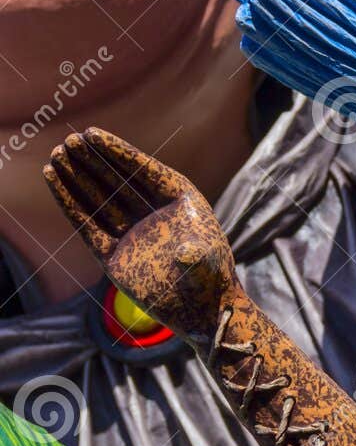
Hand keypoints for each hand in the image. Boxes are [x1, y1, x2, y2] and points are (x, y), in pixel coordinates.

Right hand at [45, 129, 235, 340]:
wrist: (202, 313)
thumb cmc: (212, 283)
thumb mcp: (207, 264)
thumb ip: (197, 255)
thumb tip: (188, 253)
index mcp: (180, 202)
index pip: (144, 171)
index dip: (117, 152)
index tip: (91, 133)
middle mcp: (154, 213)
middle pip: (119, 180)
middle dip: (94, 160)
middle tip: (69, 140)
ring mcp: (133, 233)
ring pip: (99, 199)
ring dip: (77, 177)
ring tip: (55, 154)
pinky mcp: (113, 255)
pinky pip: (87, 223)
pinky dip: (71, 203)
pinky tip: (54, 180)